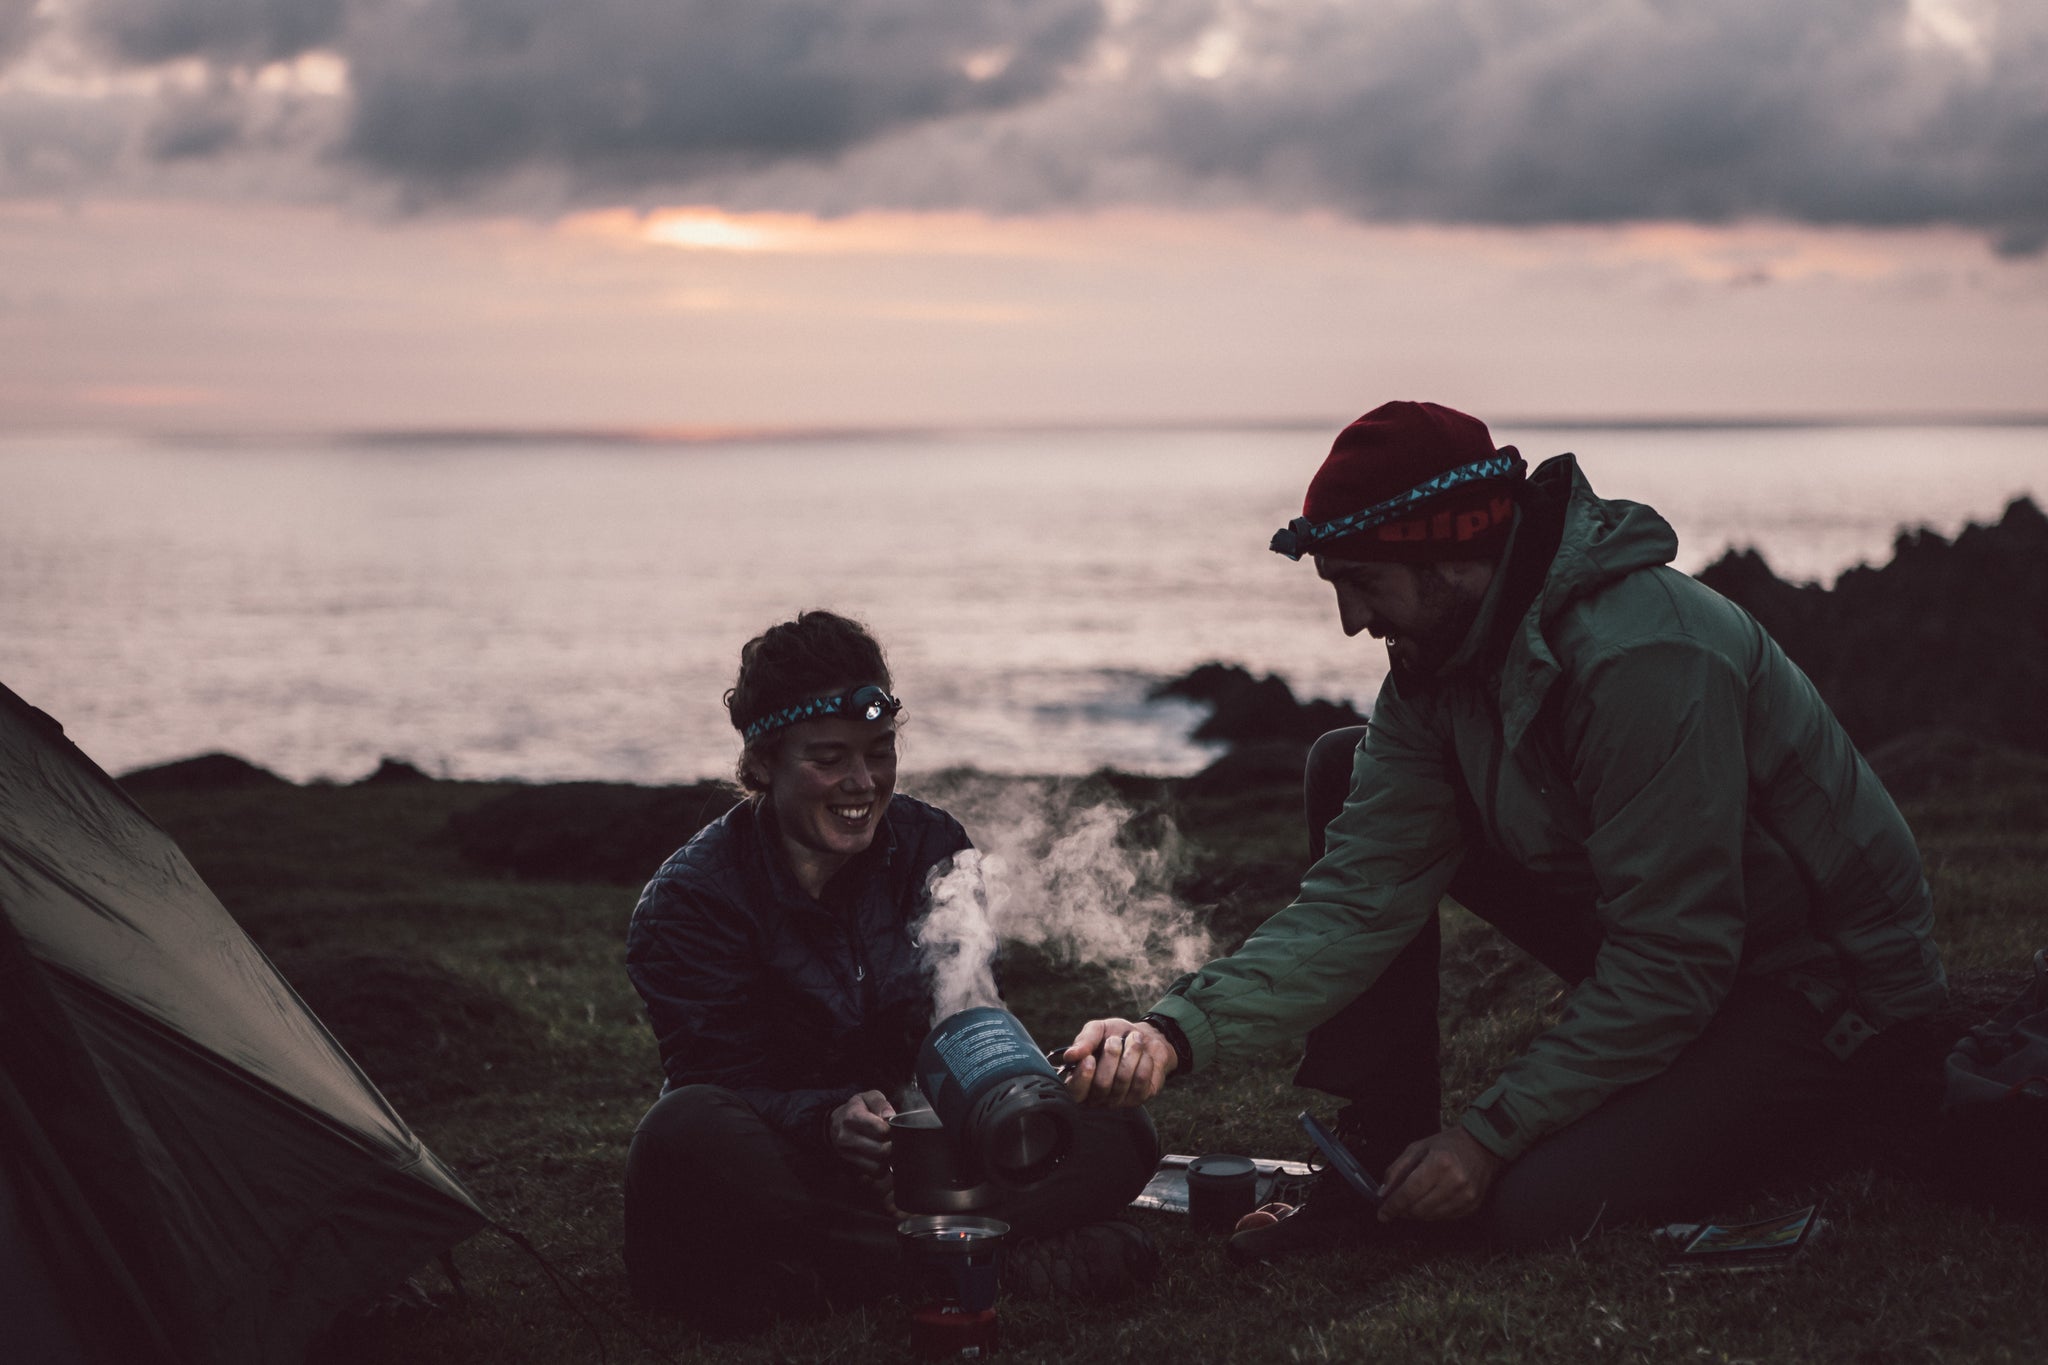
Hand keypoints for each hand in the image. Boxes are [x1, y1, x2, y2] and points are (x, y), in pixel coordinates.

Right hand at [828, 1089, 895, 1182]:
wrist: (836, 1124)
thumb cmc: (856, 1109)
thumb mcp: (866, 1098)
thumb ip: (880, 1103)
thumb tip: (890, 1116)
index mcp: (852, 1117)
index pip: (880, 1130)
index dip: (893, 1129)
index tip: (895, 1127)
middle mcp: (847, 1137)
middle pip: (881, 1150)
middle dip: (894, 1145)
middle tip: (898, 1140)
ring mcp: (847, 1154)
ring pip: (878, 1165)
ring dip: (889, 1159)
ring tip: (890, 1148)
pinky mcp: (852, 1165)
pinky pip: (874, 1173)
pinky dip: (883, 1167)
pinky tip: (883, 1157)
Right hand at [1060, 1018, 1175, 1106]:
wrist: (1145, 1037)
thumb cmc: (1116, 1035)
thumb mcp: (1098, 1030)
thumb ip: (1084, 1040)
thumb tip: (1069, 1056)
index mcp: (1080, 1081)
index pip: (1076, 1092)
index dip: (1083, 1076)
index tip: (1090, 1057)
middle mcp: (1097, 1096)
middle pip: (1101, 1085)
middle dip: (1111, 1055)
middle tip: (1115, 1039)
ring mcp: (1118, 1100)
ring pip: (1123, 1080)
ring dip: (1131, 1053)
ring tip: (1133, 1040)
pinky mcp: (1139, 1098)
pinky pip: (1141, 1080)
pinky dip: (1144, 1060)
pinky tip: (1143, 1055)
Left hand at [1376, 1127, 1503, 1223]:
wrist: (1482, 1146)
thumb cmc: (1448, 1145)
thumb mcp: (1418, 1147)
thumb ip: (1398, 1169)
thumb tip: (1383, 1192)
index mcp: (1440, 1163)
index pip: (1409, 1192)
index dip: (1393, 1205)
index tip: (1382, 1213)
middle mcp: (1455, 1181)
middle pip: (1419, 1208)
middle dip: (1403, 1210)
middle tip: (1396, 1206)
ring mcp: (1466, 1196)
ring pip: (1431, 1216)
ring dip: (1417, 1213)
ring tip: (1412, 1203)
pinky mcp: (1472, 1205)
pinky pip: (1445, 1218)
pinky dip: (1432, 1214)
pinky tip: (1429, 1202)